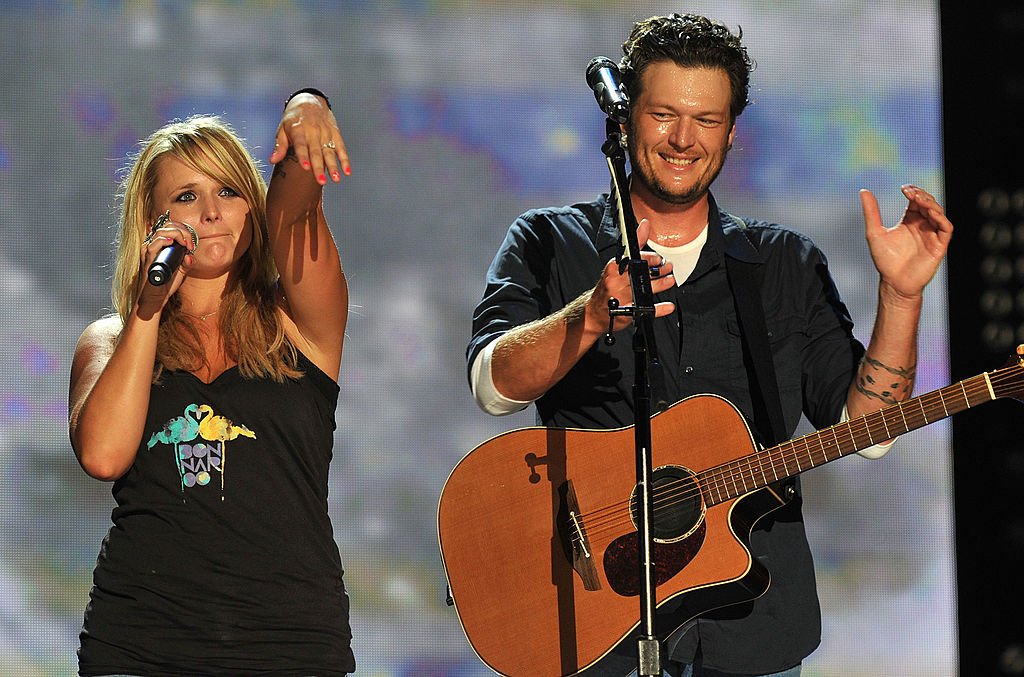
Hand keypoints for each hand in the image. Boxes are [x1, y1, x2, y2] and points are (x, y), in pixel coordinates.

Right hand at [137, 218, 195, 314]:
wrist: (156, 298)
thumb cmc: (166, 284)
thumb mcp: (181, 271)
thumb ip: (186, 261)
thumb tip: (190, 255)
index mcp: (161, 245)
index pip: (171, 227)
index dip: (184, 231)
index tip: (192, 244)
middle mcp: (153, 245)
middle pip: (167, 226)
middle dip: (183, 231)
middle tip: (190, 244)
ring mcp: (149, 251)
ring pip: (161, 232)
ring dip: (177, 235)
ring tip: (185, 245)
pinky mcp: (147, 259)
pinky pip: (152, 245)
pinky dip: (163, 241)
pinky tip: (171, 242)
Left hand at [268, 93, 350, 184]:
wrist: (310, 100)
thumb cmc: (294, 118)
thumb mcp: (283, 129)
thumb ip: (280, 146)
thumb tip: (272, 160)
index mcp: (298, 130)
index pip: (301, 145)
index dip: (303, 157)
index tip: (306, 167)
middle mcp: (313, 131)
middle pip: (316, 152)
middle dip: (319, 168)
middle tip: (321, 181)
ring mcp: (325, 133)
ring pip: (330, 152)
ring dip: (334, 166)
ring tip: (335, 179)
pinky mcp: (335, 134)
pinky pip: (341, 148)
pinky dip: (345, 160)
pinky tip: (346, 171)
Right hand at [585, 219, 676, 333]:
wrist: (594, 311)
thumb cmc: (609, 285)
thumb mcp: (618, 263)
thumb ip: (634, 244)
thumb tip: (645, 224)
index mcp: (613, 268)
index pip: (633, 259)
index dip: (649, 258)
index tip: (659, 258)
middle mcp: (615, 282)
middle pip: (640, 274)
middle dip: (658, 271)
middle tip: (668, 267)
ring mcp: (620, 298)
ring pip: (644, 291)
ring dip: (661, 285)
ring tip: (670, 280)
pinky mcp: (625, 314)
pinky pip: (644, 310)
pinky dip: (658, 309)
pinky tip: (667, 306)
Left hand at [860, 184, 952, 300]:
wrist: (894, 282)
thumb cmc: (885, 260)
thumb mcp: (874, 233)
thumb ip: (871, 212)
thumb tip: (863, 191)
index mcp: (910, 221)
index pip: (916, 200)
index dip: (913, 192)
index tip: (904, 188)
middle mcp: (923, 225)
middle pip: (928, 203)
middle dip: (922, 195)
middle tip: (910, 192)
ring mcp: (932, 234)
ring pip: (938, 213)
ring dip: (931, 204)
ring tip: (919, 200)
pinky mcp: (940, 244)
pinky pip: (946, 228)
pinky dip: (940, 218)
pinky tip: (930, 212)